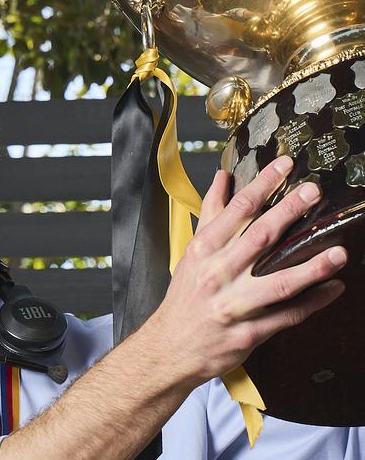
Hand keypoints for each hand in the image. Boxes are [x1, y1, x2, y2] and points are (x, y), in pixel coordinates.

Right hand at [150, 155, 346, 386]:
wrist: (172, 345)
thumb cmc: (185, 297)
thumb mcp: (193, 252)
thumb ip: (211, 214)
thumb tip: (222, 178)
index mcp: (204, 251)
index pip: (236, 210)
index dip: (263, 185)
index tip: (285, 166)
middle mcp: (218, 274)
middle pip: (259, 238)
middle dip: (289, 212)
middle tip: (314, 192)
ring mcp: (234, 305)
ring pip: (279, 282)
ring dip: (312, 265)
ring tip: (339, 251)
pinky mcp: (249, 332)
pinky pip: (287, 315)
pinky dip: (313, 302)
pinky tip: (333, 288)